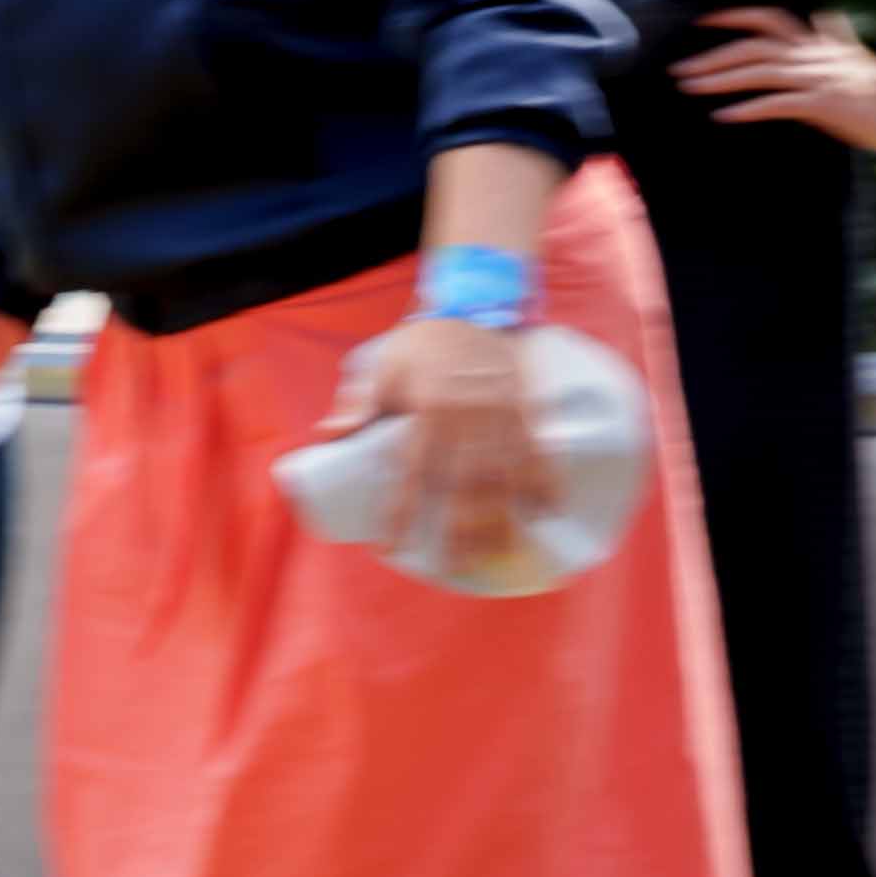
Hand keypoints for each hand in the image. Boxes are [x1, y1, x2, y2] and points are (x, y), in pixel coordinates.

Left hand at [329, 309, 543, 579]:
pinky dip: (545, 483)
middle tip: (458, 566)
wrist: (474, 310)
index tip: (390, 547)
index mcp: (429, 411)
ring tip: (502, 554)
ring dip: (504, 517)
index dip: (401, 511)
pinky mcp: (526, 413)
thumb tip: (327, 437)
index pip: (412, 472)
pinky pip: (538, 453)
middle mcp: (469, 419)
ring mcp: (503, 418)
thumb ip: (358, 404)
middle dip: (462, 529)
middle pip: (466, 484)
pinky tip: (547, 514)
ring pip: (505, 476)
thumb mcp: (383, 368)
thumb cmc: (421, 345)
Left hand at [672, 4, 875, 154]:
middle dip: (713, 56)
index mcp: (818, 43)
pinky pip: (779, 103)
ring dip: (720, 79)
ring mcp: (818, 77)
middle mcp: (813, 55)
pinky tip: (725, 115)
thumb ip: (839, 37)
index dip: (734, 16)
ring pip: (760, 72)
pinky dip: (749, 108)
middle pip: (753, 47)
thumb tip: (832, 17)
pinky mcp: (825, 103)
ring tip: (690, 88)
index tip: (703, 20)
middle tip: (679, 70)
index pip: (769, 19)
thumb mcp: (859, 55)